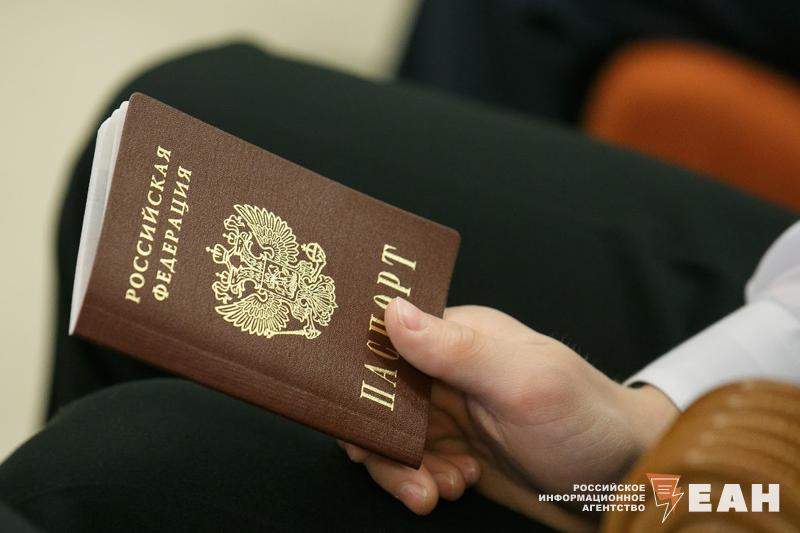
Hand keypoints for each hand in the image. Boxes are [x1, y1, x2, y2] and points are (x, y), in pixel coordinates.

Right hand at [338, 298, 677, 527]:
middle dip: (383, 440)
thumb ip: (457, 350)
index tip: (354, 415)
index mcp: (458, 334)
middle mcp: (446, 369)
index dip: (361, 377)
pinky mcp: (454, 449)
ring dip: (404, 469)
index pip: (386, 342)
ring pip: (390, 437)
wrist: (625, 480)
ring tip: (440, 488)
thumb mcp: (524, 383)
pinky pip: (412, 465)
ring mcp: (449, 412)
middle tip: (409, 473)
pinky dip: (421, 481)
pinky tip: (453, 487)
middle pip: (378, 397)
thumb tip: (391, 310)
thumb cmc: (585, 420)